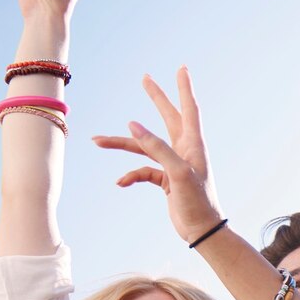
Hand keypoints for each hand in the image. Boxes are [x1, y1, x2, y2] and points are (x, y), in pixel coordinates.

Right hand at [93, 68, 223, 243]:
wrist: (202, 231)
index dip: (184, 87)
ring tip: (97, 140)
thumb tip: (132, 124)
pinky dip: (131, 175)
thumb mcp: (176, 173)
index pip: (189, 108)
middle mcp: (184, 150)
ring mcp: (174, 164)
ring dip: (122, 144)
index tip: (181, 68)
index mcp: (193, 144)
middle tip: (145, 77)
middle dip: (156, 98)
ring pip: (145, 147)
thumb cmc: (197, 202)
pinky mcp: (166, 179)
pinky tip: (121, 182)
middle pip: (168, 117)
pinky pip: (143, 171)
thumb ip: (156, 147)